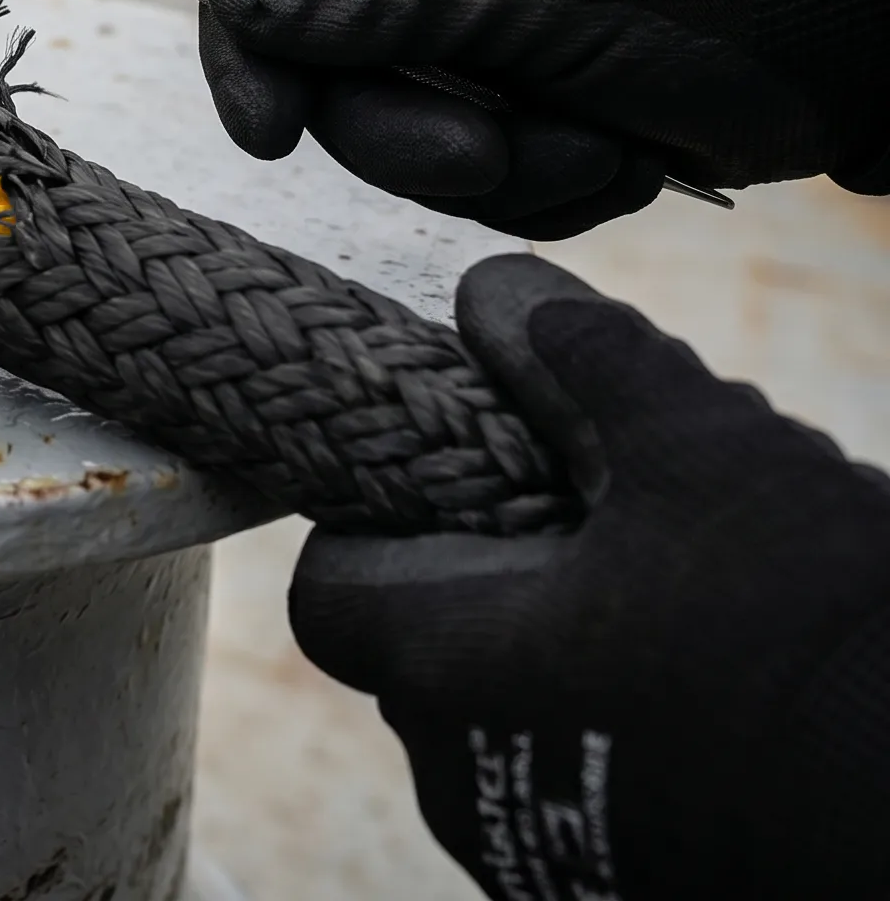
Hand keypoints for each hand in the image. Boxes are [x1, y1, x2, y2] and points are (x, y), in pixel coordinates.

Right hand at [199, 0, 889, 236]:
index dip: (253, 44)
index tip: (274, 138)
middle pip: (329, 63)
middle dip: (414, 129)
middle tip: (497, 149)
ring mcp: (492, 16)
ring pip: (404, 132)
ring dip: (499, 167)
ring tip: (600, 145)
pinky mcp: (537, 90)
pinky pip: (477, 173)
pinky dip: (545, 186)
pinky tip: (624, 157)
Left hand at [291, 254, 889, 900]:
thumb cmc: (802, 632)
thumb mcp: (698, 449)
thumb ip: (580, 360)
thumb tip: (496, 293)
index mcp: (444, 668)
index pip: (333, 587)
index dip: (383, 519)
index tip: (465, 475)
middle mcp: (462, 779)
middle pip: (432, 646)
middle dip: (503, 572)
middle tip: (604, 516)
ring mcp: (539, 849)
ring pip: (514, 712)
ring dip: (574, 643)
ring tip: (689, 589)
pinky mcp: (615, 883)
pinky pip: (583, 778)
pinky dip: (625, 719)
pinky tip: (722, 673)